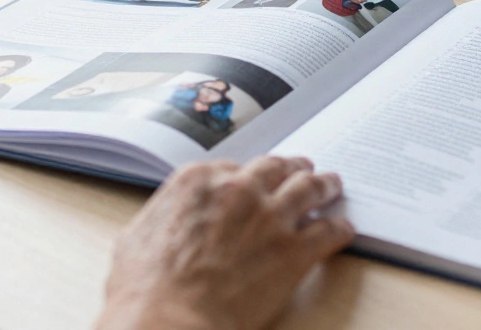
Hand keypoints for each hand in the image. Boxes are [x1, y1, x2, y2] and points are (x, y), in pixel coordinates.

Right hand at [95, 157, 353, 329]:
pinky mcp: (295, 251)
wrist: (171, 321)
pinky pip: (329, 231)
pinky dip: (339, 228)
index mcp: (198, 181)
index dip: (246, 177)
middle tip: (301, 169)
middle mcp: (238, 190)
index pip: (233, 167)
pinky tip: (343, 229)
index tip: (253, 182)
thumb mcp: (137, 237)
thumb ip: (163, 216)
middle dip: (290, 168)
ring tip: (331, 185)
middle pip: (275, 168)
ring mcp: (270, 217)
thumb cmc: (145, 289)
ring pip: (309, 188)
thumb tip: (168, 219)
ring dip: (322, 185)